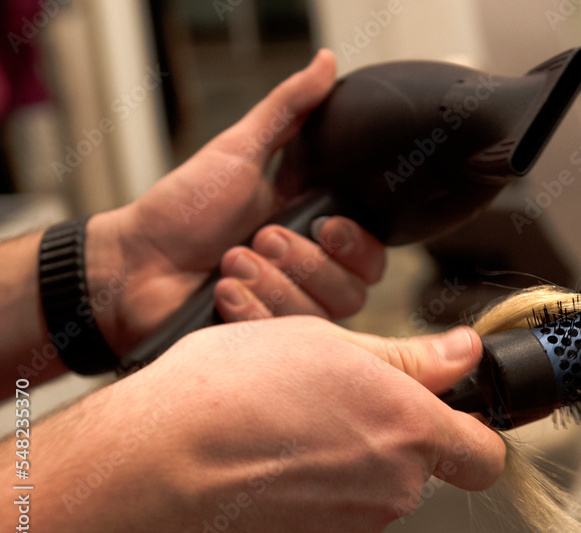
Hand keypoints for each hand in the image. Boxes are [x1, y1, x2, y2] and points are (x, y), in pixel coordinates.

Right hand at [12, 318, 504, 532]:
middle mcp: (394, 487)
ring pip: (368, 503)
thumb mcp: (324, 342)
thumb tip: (464, 353)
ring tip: (279, 448)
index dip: (471, 438)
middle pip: (415, 473)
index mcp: (408, 426)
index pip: (483, 455)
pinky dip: (307, 514)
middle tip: (322, 417)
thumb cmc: (228, 392)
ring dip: (339, 479)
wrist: (153, 467)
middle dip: (382, 448)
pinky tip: (264, 485)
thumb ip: (409, 358)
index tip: (446, 425)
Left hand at [86, 50, 385, 353]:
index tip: (324, 224)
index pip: (371, 254)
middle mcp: (310, 278)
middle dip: (304, 263)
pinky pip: (284, 339)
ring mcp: (288, 314)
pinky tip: (221, 293)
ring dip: (272, 285)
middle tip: (256, 238)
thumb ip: (287, 111)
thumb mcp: (237, 151)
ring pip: (321, 316)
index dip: (356, 244)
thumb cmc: (183, 207)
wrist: (132, 262)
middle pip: (354, 289)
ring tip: (228, 263)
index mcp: (315, 234)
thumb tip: (324, 62)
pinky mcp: (264, 343)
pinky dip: (252, 313)